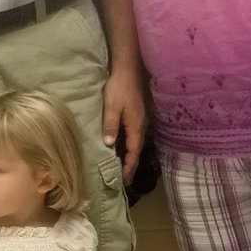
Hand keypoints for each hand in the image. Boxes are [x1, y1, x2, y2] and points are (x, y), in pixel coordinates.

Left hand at [101, 68, 144, 182]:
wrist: (129, 70)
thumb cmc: (120, 88)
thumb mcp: (112, 107)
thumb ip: (110, 126)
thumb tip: (109, 145)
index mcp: (136, 127)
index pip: (133, 153)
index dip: (129, 167)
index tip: (124, 181)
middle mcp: (141, 126)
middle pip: (137, 150)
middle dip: (130, 165)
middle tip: (123, 179)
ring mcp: (141, 120)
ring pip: (136, 143)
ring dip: (130, 156)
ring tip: (122, 167)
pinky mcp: (137, 115)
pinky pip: (134, 136)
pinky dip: (129, 146)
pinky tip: (122, 147)